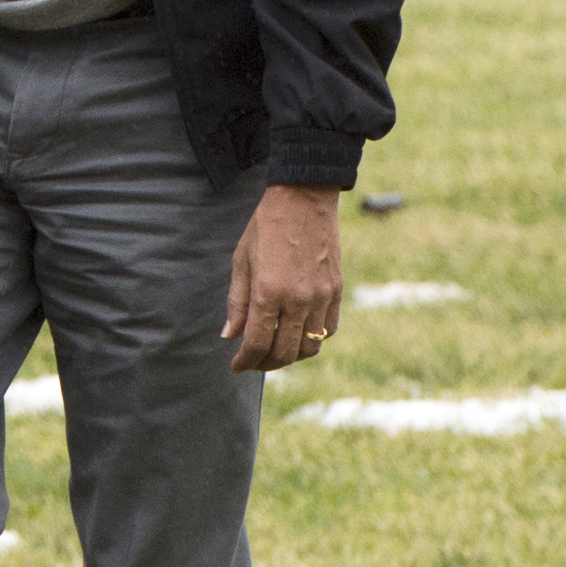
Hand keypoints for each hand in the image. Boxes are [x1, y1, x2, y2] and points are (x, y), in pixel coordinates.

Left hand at [223, 184, 342, 374]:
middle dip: (264, 364)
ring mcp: (320, 297)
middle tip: (253, 362)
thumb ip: (236, 303)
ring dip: (289, 356)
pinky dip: (312, 340)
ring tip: (275, 350)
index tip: (236, 366)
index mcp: (268, 292)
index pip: (257, 344)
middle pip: (284, 353)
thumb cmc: (265, 228)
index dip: (244, 362)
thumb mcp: (241, 262)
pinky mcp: (336, 291)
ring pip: (308, 348)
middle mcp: (297, 300)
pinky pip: (327, 330)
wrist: (303, 200)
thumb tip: (229, 336)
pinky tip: (297, 334)